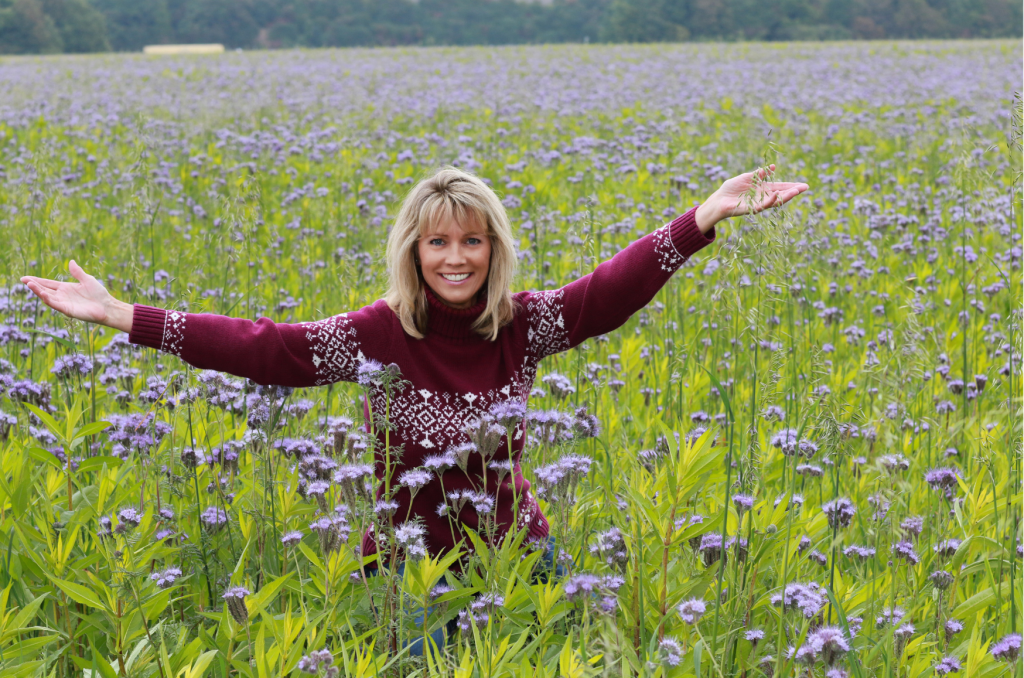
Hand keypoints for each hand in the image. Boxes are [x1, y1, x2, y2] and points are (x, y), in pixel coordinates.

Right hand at [20, 260, 133, 332]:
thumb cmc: (99, 294)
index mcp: (65, 288)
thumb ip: (77, 272)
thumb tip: (71, 261)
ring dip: (39, 291)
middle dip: (34, 285)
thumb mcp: (87, 279)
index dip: (37, 281)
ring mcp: (64, 303)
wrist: (107, 306)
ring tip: (30, 284)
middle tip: (24, 280)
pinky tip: (43, 295)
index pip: (47, 283)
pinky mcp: (68, 310)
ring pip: (47, 297)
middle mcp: (62, 296)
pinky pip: (56, 305)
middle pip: (45, 290)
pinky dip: (49, 300)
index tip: (25, 277)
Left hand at [695, 164, 809, 233]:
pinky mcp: (751, 209)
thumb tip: (773, 167)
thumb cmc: (731, 189)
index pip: (779, 187)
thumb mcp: (746, 178)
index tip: (802, 185)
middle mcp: (762, 197)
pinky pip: (763, 205)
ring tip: (796, 191)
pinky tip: (777, 195)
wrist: (718, 200)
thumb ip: (759, 174)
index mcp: (762, 190)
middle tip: (805, 188)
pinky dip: (770, 200)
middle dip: (792, 191)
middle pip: (780, 194)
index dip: (790, 186)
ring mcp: (757, 204)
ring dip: (785, 196)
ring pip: (774, 201)